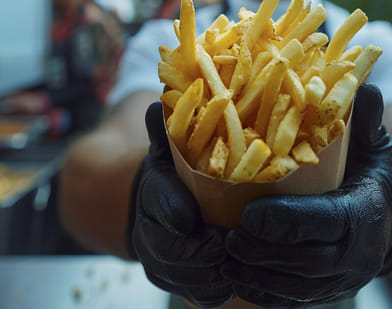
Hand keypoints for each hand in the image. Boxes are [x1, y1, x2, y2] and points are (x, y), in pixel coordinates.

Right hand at [128, 102, 232, 307]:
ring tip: (240, 263)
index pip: (158, 203)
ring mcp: (163, 262)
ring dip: (212, 273)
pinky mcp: (179, 282)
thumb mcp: (171, 147)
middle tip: (228, 243)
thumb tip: (159, 103)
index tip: (192, 218)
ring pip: (184, 278)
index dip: (174, 212)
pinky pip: (198, 295)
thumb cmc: (177, 171)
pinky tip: (238, 282)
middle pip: (170, 250)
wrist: (161, 204)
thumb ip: (169, 128)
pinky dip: (217, 290)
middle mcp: (150, 233)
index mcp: (152, 193)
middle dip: (201, 249)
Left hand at [222, 83, 391, 306]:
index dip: (289, 220)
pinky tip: (236, 277)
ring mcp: (344, 279)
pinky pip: (293, 301)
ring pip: (297, 287)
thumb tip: (363, 84)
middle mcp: (359, 253)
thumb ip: (363, 119)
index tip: (250, 214)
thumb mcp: (371, 145)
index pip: (328, 220)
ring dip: (258, 276)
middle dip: (264, 252)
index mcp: (365, 211)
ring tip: (223, 257)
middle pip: (308, 261)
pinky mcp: (328, 293)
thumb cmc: (370, 174)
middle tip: (226, 237)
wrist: (390, 221)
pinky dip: (263, 292)